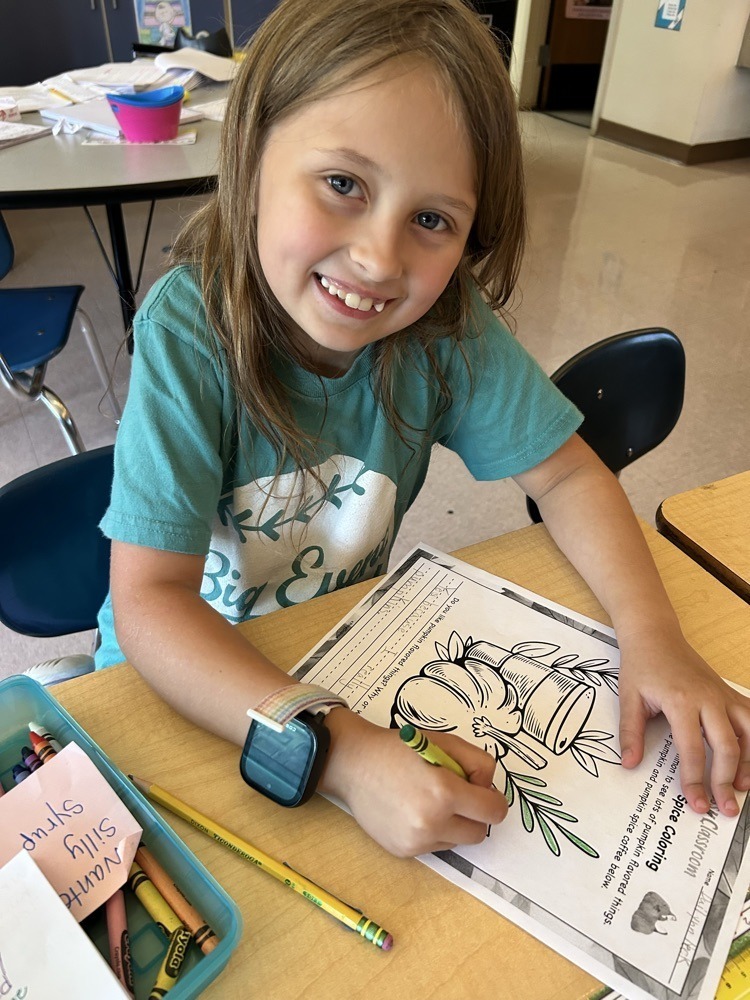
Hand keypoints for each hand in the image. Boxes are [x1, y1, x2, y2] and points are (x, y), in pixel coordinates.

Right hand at [322, 711, 507, 856]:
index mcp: (443, 792)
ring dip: (453, 824)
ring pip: (458, 841)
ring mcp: (416, 841)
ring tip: (430, 800)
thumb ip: (477, 762)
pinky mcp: (403, 851)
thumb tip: (489, 789)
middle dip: (475, 814)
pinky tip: (413, 810)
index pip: (494, 811)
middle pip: (480, 832)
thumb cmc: (398, 749)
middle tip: (456, 794)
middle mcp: (431, 823)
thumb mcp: (444, 742)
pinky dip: (433, 831)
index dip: (493, 798)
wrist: (353, 764)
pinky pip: (435, 846)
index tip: (481, 788)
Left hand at [617, 625, 749, 816]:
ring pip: (749, 732)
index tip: (697, 804)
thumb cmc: (641, 666)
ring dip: (749, 762)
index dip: (695, 780)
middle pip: (727, 746)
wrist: (655, 636)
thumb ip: (630, 732)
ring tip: (743, 787)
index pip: (692, 750)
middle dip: (725, 780)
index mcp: (681, 702)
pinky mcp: (729, 693)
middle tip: (725, 807)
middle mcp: (708, 698)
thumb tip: (629, 764)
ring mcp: (722, 695)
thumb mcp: (628, 698)